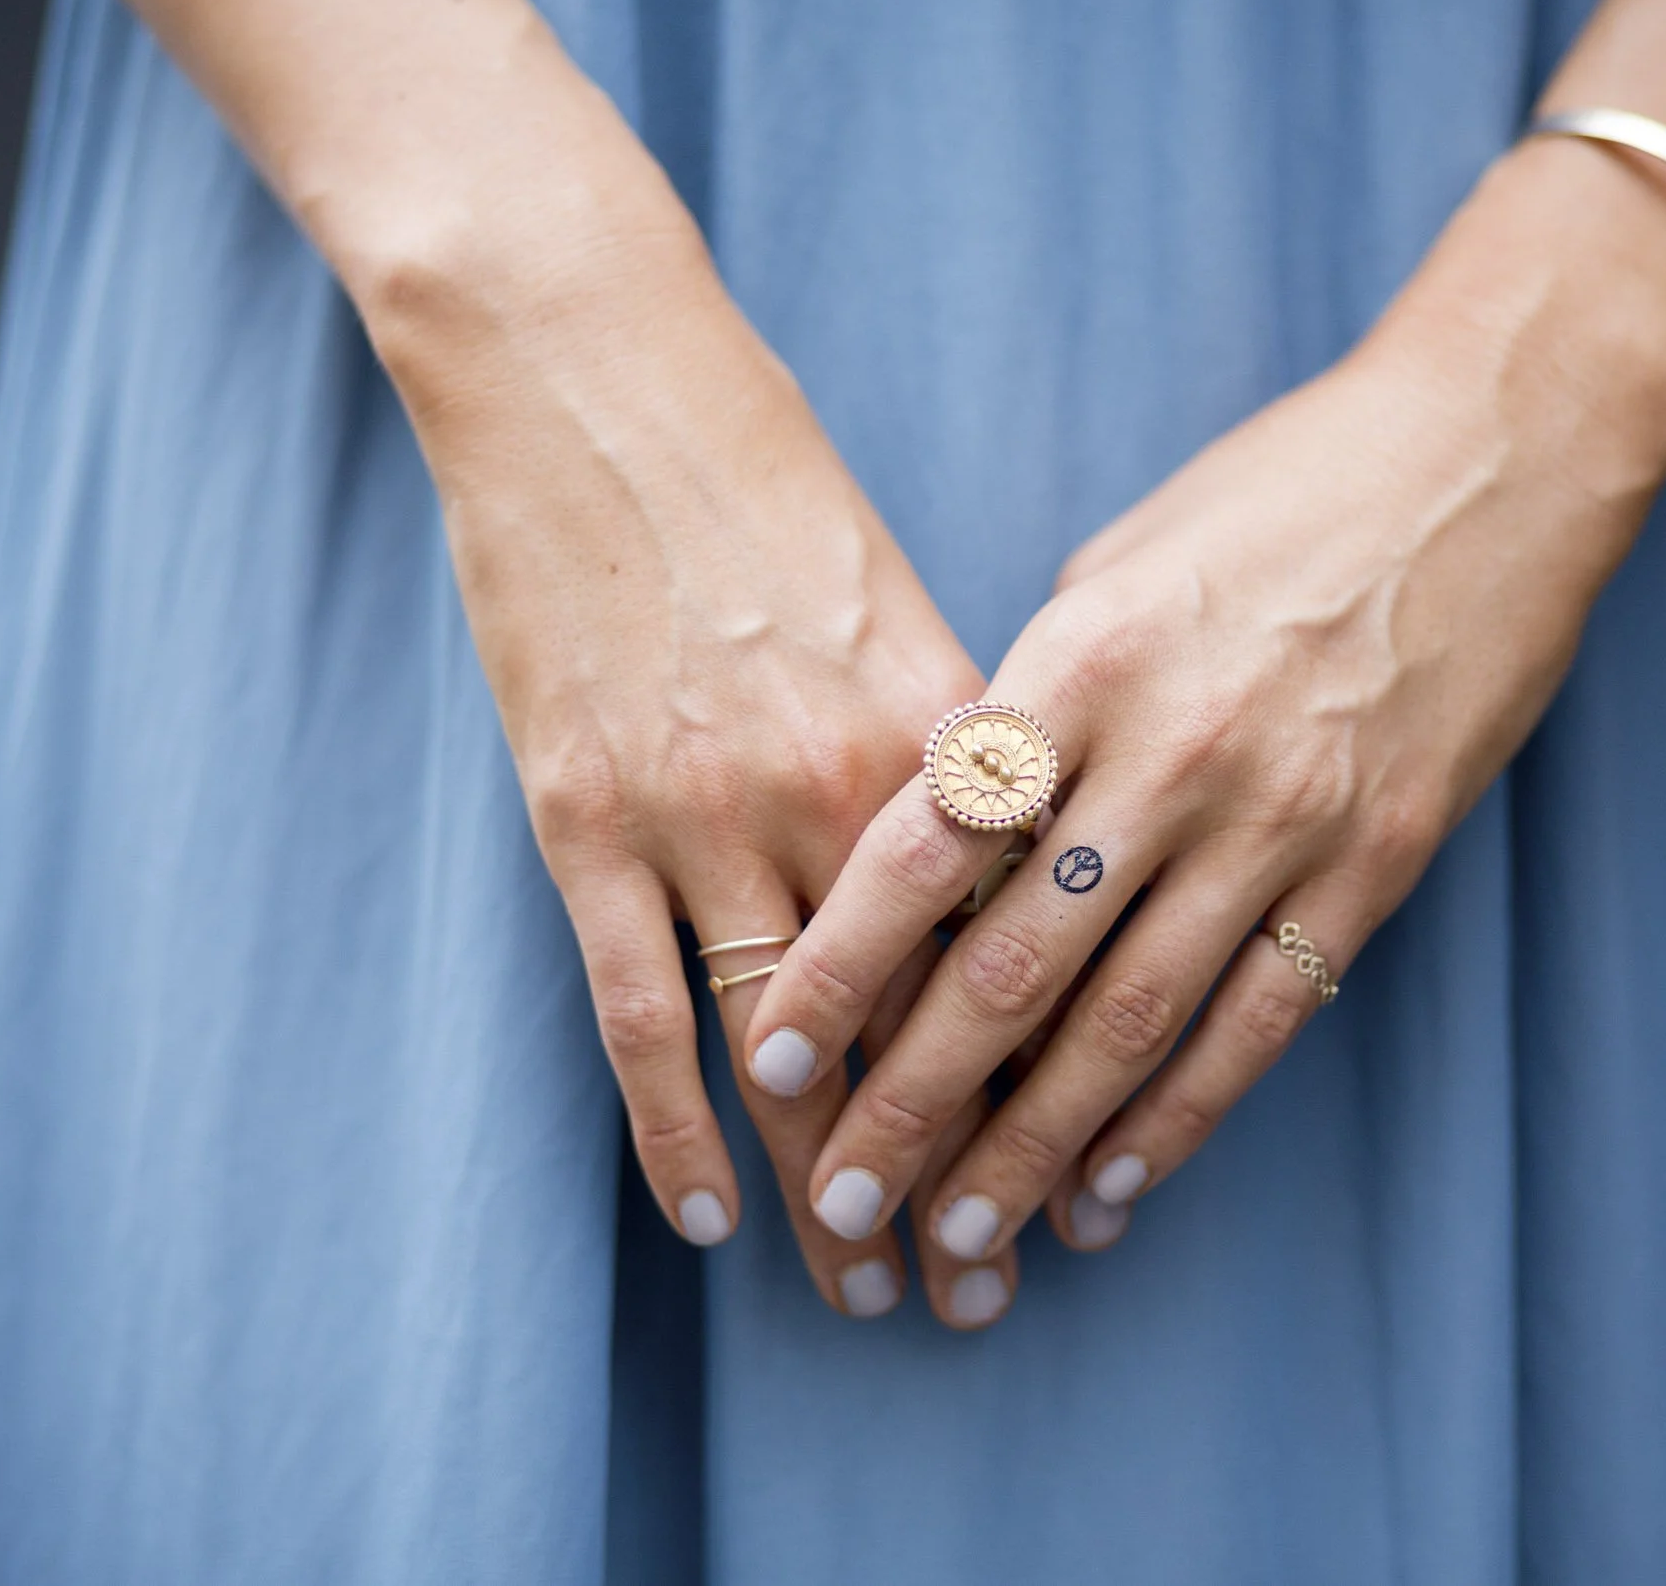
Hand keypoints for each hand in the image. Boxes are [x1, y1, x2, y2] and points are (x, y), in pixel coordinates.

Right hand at [367, 207, 1003, 1319]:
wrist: (590, 372)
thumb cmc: (759, 472)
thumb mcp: (897, 597)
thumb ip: (958, 740)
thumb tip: (1013, 861)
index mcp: (942, 727)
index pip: (1019, 949)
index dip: (1052, 1083)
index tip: (1082, 1183)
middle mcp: (840, 784)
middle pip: (919, 1022)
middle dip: (956, 1172)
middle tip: (983, 1293)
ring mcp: (702, 806)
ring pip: (786, 1044)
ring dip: (828, 1184)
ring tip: (863, 1292)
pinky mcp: (582, 815)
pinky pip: (636, 1007)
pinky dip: (671, 1124)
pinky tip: (708, 1217)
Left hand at [747, 143, 1665, 1319]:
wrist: (1492, 458)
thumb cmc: (1281, 493)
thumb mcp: (1120, 562)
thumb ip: (1035, 695)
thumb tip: (956, 815)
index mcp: (1081, 661)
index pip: (926, 844)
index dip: (840, 964)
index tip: (767, 1052)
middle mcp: (1172, 755)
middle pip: (1013, 964)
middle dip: (914, 1098)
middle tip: (845, 1197)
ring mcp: (1281, 820)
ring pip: (1128, 1022)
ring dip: (1034, 1146)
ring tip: (962, 1236)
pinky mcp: (1374, 864)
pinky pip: (1256, 1022)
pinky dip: (1177, 1119)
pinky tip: (1110, 1190)